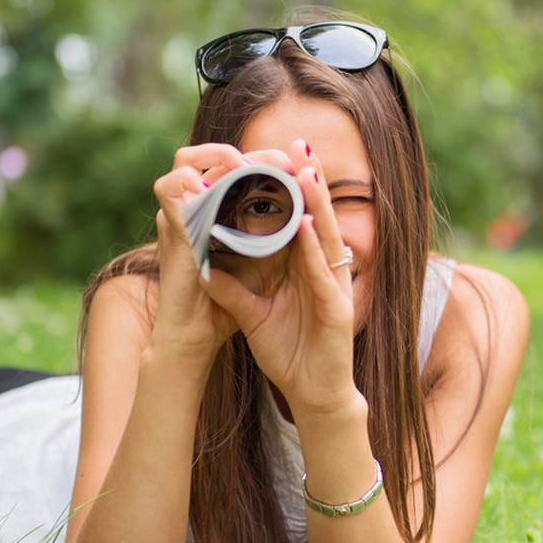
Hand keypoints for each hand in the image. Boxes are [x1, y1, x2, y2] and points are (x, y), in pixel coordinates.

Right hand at [149, 143, 291, 360]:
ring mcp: (175, 215)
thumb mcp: (260, 261)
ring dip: (220, 156)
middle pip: (212, 155)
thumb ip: (277, 234)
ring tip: (253, 168)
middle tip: (283, 161)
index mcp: (212, 210)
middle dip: (249, 152)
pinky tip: (225, 187)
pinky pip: (173, 190)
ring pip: (185, 161)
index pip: (233, 165)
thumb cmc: (225, 303)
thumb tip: (312, 211)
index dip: (263, 158)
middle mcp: (191, 207)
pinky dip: (193, 182)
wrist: (195, 337)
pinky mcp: (167, 230)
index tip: (296, 163)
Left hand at [199, 139, 360, 415]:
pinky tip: (307, 224)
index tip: (278, 158)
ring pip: (326, 238)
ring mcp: (333, 288)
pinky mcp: (337, 309)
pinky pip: (323, 273)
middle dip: (310, 183)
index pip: (300, 222)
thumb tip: (204, 268)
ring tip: (305, 169)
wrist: (313, 397)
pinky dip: (315, 249)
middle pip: (317, 220)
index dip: (292, 191)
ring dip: (317, 204)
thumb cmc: (290, 355)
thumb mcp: (254, 317)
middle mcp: (323, 273)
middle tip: (298, 145)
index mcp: (306, 271)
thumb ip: (232, 292)